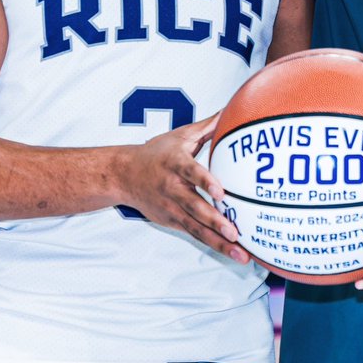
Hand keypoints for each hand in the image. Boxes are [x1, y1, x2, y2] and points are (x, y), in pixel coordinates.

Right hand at [116, 114, 249, 262]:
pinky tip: (231, 252)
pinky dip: (212, 244)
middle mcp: (172, 189)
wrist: (123, 175)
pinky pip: (194, 234)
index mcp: (175, 164)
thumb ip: (207, 126)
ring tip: (239, 253)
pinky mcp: (172, 221)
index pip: (191, 172)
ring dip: (217, 242)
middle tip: (235, 233)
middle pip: (195, 207)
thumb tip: (231, 109)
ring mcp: (171, 208)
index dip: (205, 181)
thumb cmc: (156, 154)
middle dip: (215, 221)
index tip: (220, 191)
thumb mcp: (180, 136)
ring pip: (196, 228)